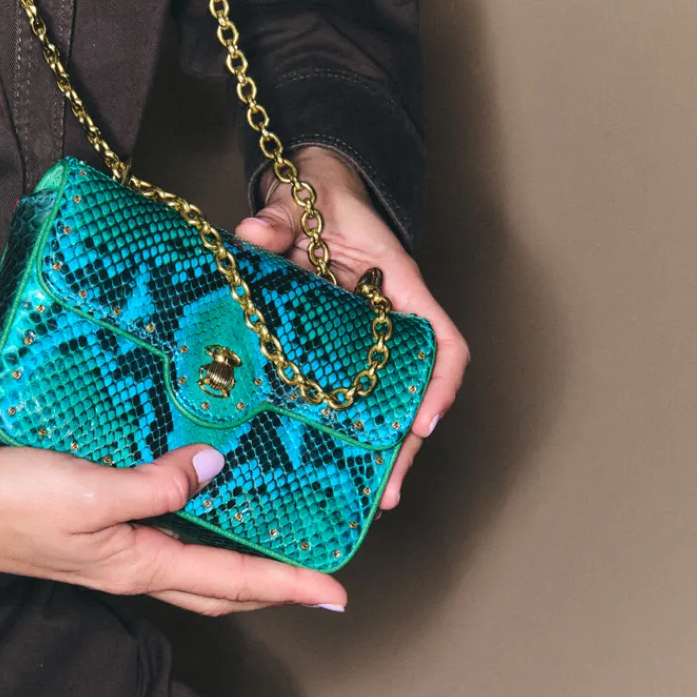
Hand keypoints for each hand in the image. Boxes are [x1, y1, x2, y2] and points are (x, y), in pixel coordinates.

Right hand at [0, 442, 348, 615]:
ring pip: (191, 564)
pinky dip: (192, 526)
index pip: (231, 581)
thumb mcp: (88, 491)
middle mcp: (130, 567)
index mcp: (137, 566)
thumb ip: (153, 483)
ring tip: (274, 540)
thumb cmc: (5, 504)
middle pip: (218, 587)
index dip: (288, 587)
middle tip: (316, 581)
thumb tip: (212, 469)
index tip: (336, 594)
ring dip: (236, 560)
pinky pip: (159, 535)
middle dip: (272, 588)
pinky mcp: (91, 530)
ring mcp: (110, 552)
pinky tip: (196, 498)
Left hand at [236, 147, 467, 509]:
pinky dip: (344, 432)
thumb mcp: (299, 203)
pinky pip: (347, 398)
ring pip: (386, 403)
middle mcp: (390, 321)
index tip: (426, 423)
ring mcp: (364, 342)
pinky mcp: (333, 352)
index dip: (440, 385)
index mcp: (398, 288)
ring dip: (379, 451)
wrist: (306, 197)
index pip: (441, 340)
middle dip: (406, 445)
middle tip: (386, 492)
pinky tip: (328, 465)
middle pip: (416, 391)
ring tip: (365, 498)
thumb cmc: (317, 200)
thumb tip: (255, 234)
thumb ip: (278, 218)